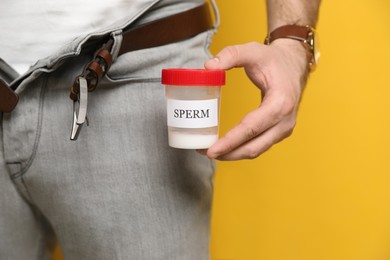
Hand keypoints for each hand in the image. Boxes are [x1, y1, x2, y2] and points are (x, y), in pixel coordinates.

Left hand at [202, 39, 309, 159]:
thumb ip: (230, 55)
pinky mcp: (279, 131)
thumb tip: (208, 66)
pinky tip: (226, 148)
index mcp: (280, 103)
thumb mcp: (252, 51)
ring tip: (211, 152)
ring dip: (233, 154)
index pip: (251, 128)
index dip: (230, 142)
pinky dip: (241, 149)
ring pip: (256, 150)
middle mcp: (285, 121)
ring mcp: (284, 129)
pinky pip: (259, 145)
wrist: (294, 64)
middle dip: (228, 153)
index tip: (211, 150)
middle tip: (204, 152)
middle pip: (253, 147)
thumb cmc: (274, 59)